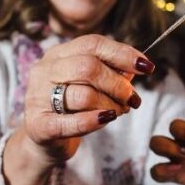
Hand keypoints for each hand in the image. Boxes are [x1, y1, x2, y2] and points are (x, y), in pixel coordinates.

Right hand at [22, 34, 152, 161]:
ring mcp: (38, 97)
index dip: (123, 53)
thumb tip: (138, 66)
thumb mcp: (90, 84)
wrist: (46, 141)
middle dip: (118, 84)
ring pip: (84, 95)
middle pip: (88, 67)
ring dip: (111, 105)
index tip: (146, 67)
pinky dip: (95, 120)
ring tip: (120, 112)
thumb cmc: (73, 107)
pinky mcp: (39, 125)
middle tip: (132, 98)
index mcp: (58, 54)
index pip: (92, 43)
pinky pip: (72, 122)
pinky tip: (107, 119)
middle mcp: (44, 71)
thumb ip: (111, 72)